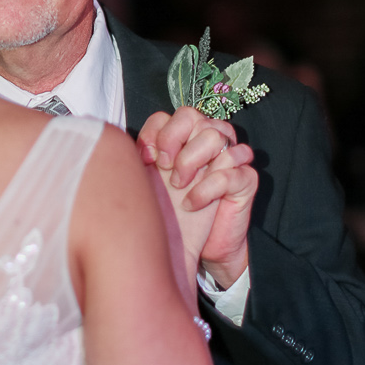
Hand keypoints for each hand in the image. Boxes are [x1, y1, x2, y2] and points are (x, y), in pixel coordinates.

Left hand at [136, 108, 257, 285]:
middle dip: (173, 142)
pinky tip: (192, 204)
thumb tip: (119, 142)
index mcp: (188, 138)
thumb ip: (141, 155)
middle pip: (194, 116)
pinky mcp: (245, 180)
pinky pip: (231, 171)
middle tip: (165, 169)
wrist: (189, 250)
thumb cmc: (168, 213)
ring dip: (191, 161)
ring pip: (216, 135)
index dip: (158, 132)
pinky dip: (206, 188)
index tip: (147, 159)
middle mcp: (210, 142)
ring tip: (179, 187)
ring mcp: (231, 158)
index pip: (175, 114)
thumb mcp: (147, 180)